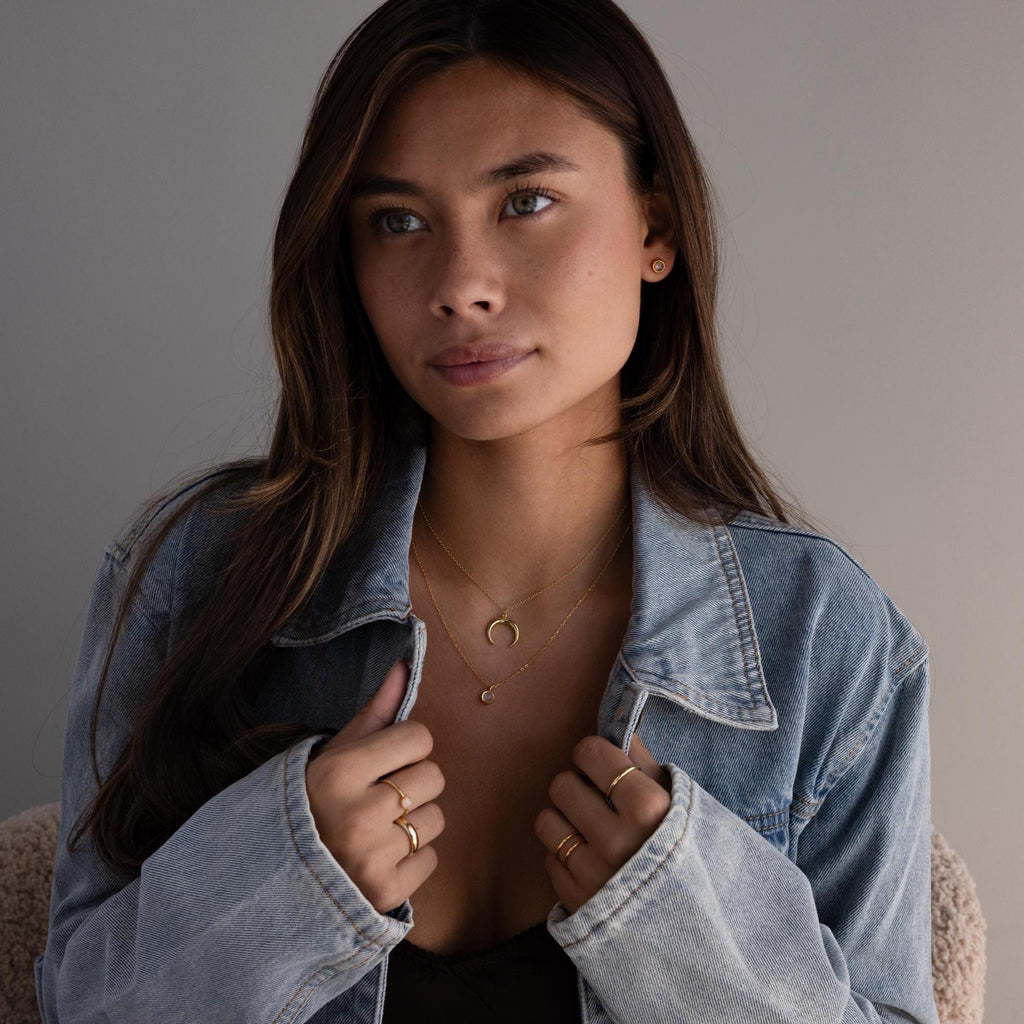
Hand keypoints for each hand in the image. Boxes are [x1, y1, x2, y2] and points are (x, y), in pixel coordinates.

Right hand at [305, 659, 446, 914]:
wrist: (273, 878)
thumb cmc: (311, 803)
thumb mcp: (333, 754)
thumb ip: (375, 712)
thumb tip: (405, 665)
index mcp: (340, 772)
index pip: (419, 737)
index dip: (407, 746)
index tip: (386, 759)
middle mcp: (358, 814)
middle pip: (433, 777)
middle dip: (413, 783)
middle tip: (381, 795)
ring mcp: (371, 858)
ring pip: (435, 819)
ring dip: (413, 822)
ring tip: (377, 828)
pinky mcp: (384, 893)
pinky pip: (430, 859)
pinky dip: (411, 859)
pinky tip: (379, 857)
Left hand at [533, 731, 671, 913]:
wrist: (697, 932)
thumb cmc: (689, 855)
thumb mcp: (681, 805)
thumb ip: (645, 763)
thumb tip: (617, 723)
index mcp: (649, 809)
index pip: (591, 753)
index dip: (590, 754)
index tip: (598, 763)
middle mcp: (618, 840)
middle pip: (562, 784)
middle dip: (576, 786)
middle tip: (595, 799)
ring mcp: (594, 874)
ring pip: (547, 820)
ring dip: (564, 820)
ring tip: (589, 829)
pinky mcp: (577, 902)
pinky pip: (549, 857)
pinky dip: (565, 855)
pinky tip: (591, 860)